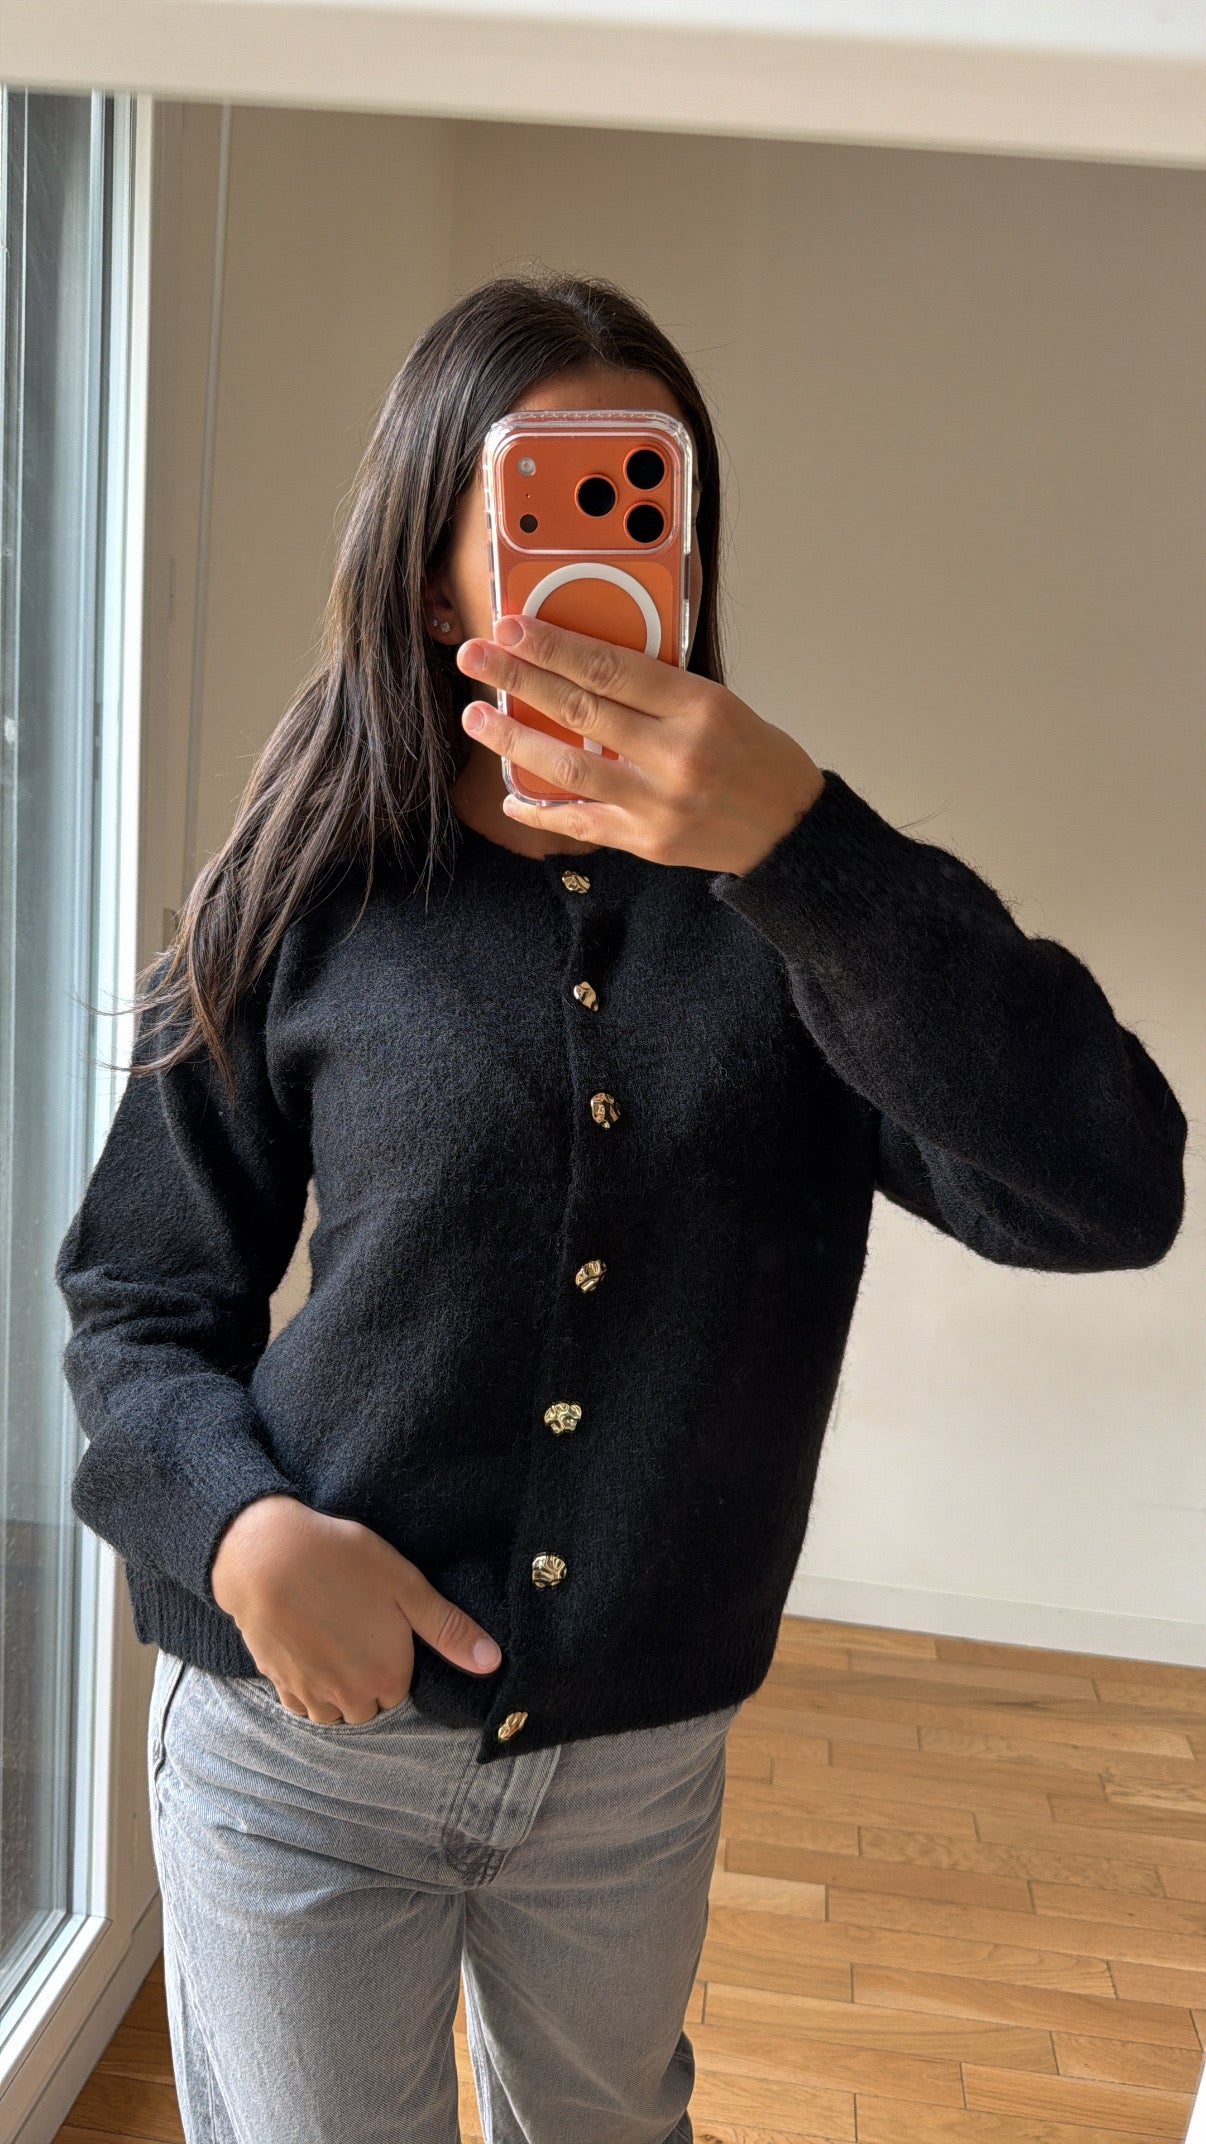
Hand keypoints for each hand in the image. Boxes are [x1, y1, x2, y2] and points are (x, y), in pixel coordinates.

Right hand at [209, 1495, 501, 1722]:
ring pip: (332, 1712)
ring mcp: (310, 1693)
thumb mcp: (406, 1585)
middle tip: (355, 1631)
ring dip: (336, 1690)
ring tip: (331, 1641)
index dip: (392, 1659)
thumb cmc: (342, 1561)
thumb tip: (494, 1662)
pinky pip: (299, 1704)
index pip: (399, 1690)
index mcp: (387, 1675)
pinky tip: (305, 1648)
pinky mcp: (277, 1682)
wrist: (266, 1555)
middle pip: (367, 1706)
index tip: (380, 1627)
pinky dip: (305, 1688)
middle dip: (366, 1680)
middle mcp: (349, 1695)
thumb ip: (448, 1628)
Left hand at [456, 614, 825, 874]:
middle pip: (580, 709)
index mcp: (698, 706)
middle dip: (518, 679)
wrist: (790, 830)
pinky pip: (582, 824)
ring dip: (514, 740)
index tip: (512, 628)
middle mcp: (677, 754)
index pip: (611, 666)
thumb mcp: (718, 703)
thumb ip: (656, 689)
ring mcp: (659, 803)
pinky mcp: (649, 842)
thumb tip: (580, 664)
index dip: (553, 645)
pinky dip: (542, 810)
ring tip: (476, 718)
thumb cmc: (756, 757)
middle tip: (474, 656)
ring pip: (569, 768)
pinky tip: (510, 796)